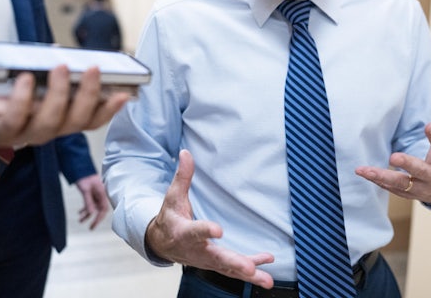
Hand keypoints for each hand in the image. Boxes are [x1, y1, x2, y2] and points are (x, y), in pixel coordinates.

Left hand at [0, 65, 129, 167]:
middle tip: (93, 69)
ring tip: (60, 68)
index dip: (110, 109)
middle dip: (88, 95)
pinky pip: (13, 120)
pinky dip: (23, 100)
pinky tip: (26, 80)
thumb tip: (64, 54)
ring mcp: (22, 134)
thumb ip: (47, 76)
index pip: (91, 119)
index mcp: (57, 119)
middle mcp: (45, 130)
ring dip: (59, 95)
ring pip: (50, 123)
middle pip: (76, 121)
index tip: (125, 93)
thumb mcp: (27, 84)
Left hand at [75, 174, 108, 229]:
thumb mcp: (85, 190)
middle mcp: (101, 195)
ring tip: (80, 220)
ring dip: (88, 214)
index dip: (99, 219)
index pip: (103, 210)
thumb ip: (88, 202)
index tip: (93, 226)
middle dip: (95, 219)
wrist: (81, 168)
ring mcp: (97, 194)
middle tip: (90, 228)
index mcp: (102, 194)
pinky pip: (90, 203)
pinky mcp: (92, 193)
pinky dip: (85, 208)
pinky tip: (80, 212)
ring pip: (94, 207)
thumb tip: (91, 213)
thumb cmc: (85, 177)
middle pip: (100, 210)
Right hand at [145, 150, 274, 287]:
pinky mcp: (216, 264)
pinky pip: (234, 269)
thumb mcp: (172, 197)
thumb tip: (186, 152)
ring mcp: (208, 260)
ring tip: (266, 278)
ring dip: (248, 273)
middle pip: (216, 257)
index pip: (195, 231)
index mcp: (183, 232)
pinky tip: (267, 264)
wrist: (162, 243)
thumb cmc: (170, 217)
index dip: (205, 230)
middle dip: (234, 262)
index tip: (218, 229)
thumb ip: (183, 177)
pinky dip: (252, 269)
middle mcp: (197, 250)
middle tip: (248, 267)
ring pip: (228, 269)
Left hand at [355, 93, 430, 203]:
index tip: (429, 125)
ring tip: (364, 170)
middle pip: (421, 170)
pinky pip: (391, 188)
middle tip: (394, 157)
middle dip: (407, 164)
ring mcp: (421, 187)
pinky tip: (364, 173)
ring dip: (382, 176)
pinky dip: (378, 181)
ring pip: (401, 183)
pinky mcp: (408, 194)